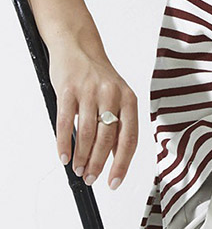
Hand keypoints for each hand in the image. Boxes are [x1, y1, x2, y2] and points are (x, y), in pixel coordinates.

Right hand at [49, 45, 137, 189]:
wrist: (78, 46)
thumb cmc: (99, 76)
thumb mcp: (118, 96)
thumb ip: (120, 123)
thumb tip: (118, 156)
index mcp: (129, 99)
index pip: (130, 138)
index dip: (122, 163)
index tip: (114, 182)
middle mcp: (112, 95)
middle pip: (108, 139)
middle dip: (98, 164)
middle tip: (91, 178)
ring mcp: (90, 92)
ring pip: (88, 133)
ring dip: (81, 157)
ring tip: (77, 169)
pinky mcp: (68, 90)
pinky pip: (66, 123)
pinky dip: (64, 143)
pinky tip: (64, 156)